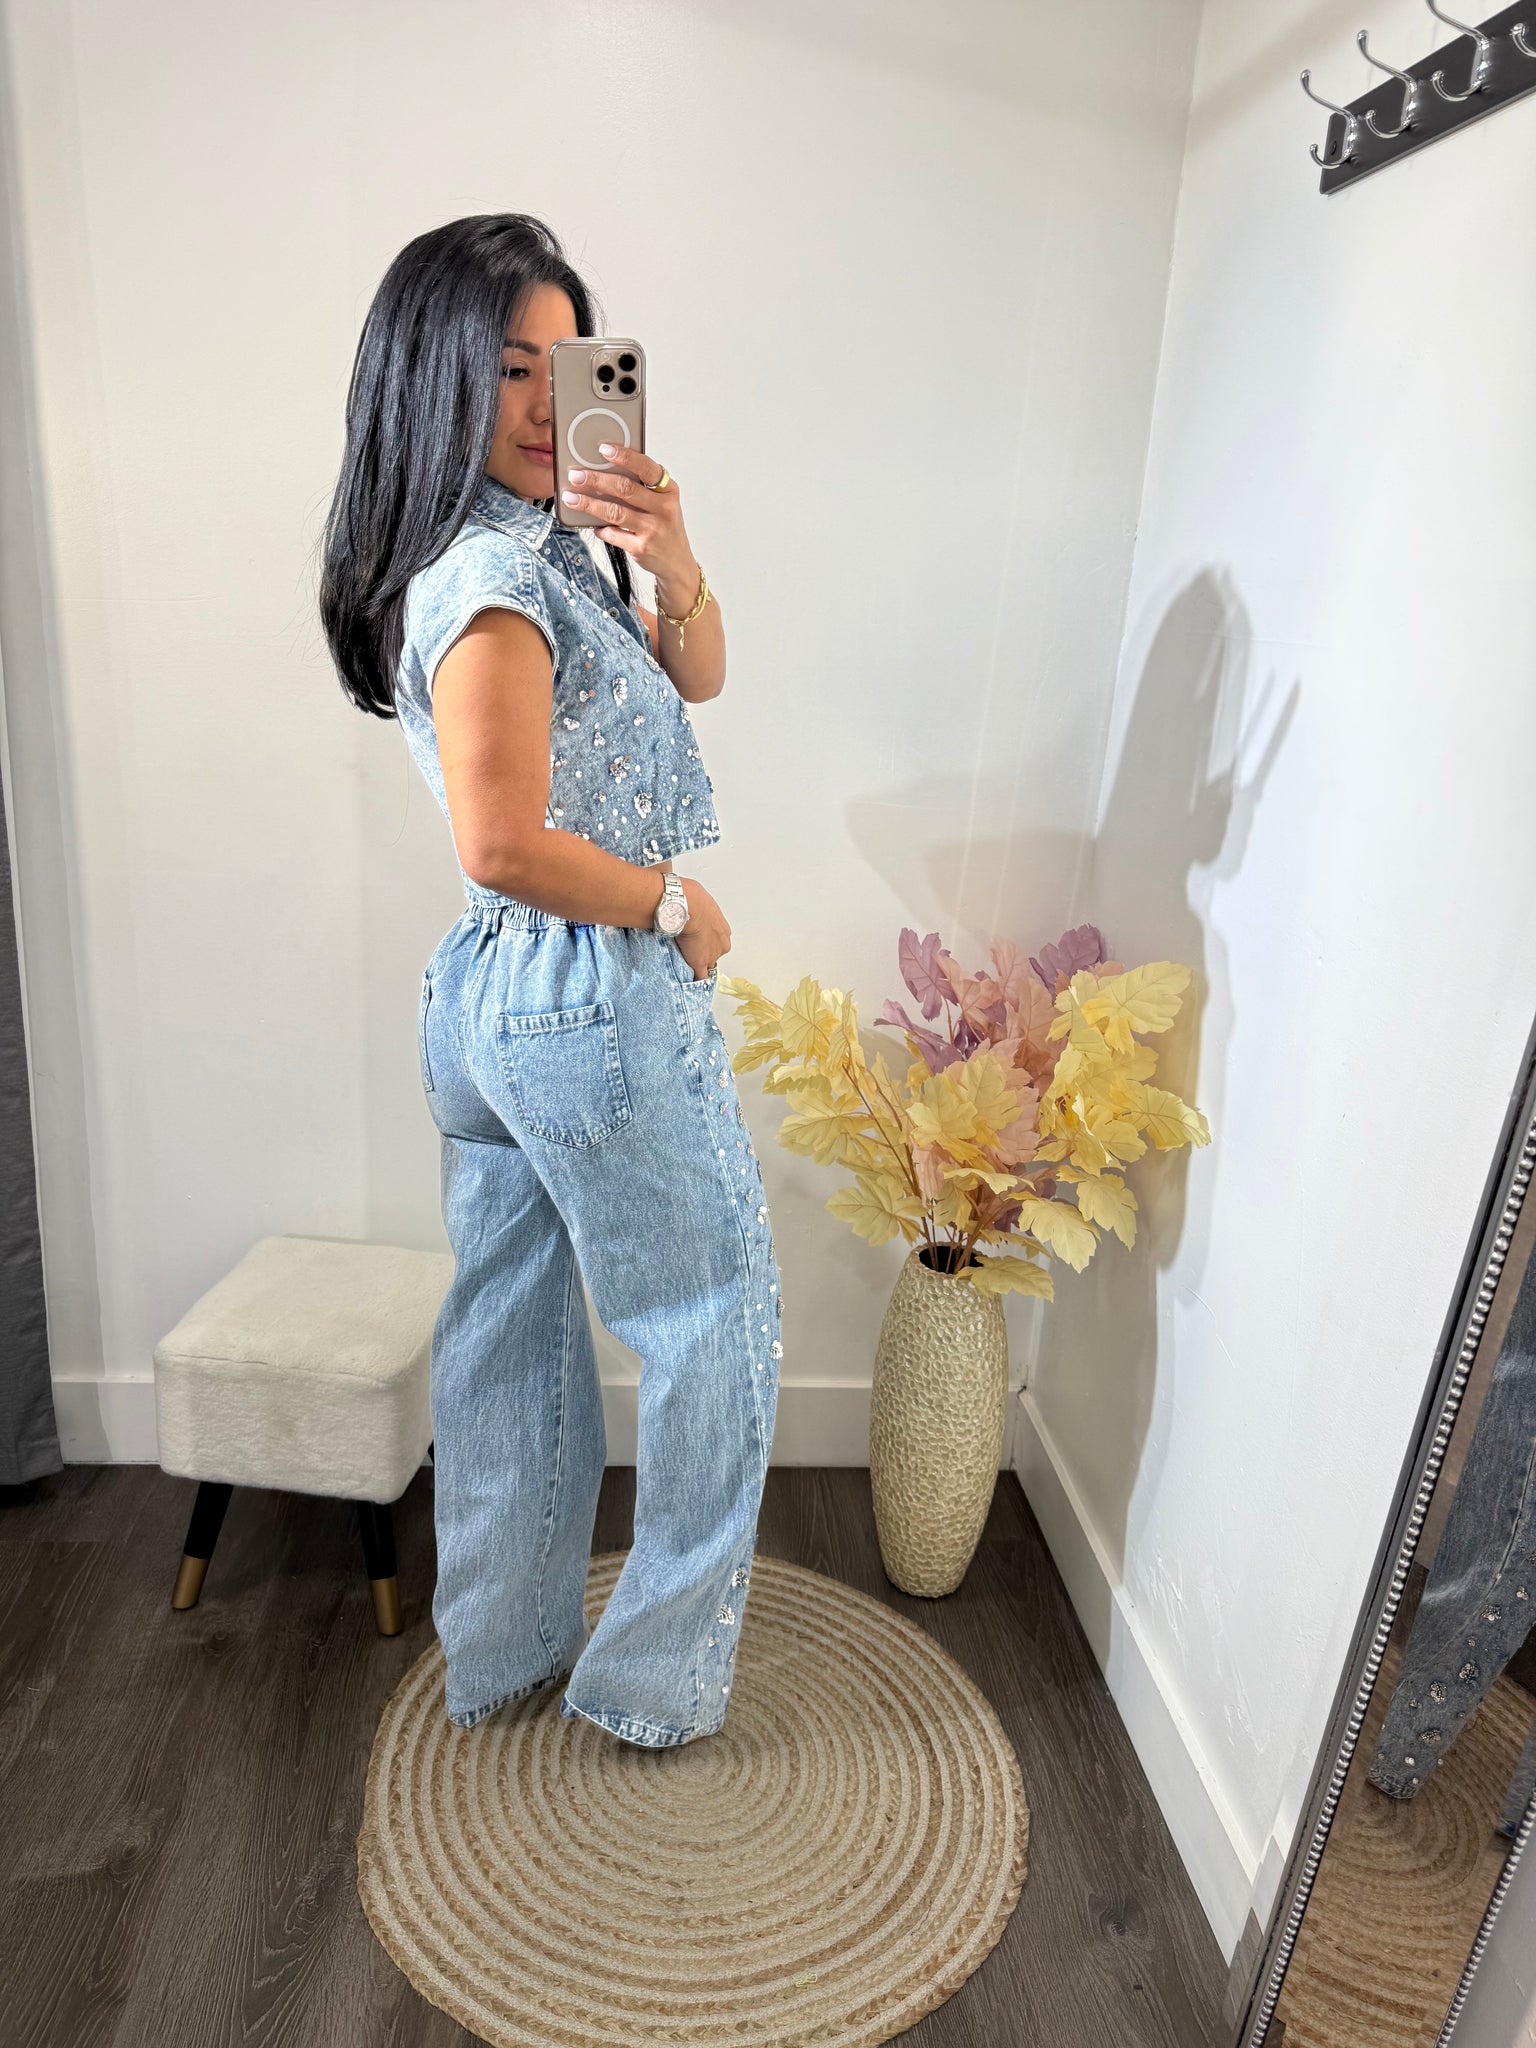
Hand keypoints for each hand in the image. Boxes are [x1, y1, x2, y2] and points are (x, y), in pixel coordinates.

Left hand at [560, 443, 699, 599]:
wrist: (676, 562)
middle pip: (625, 488)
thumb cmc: (665, 527)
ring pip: (614, 511)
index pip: (646, 467)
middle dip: (596, 480)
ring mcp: (653, 529)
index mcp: (669, 490)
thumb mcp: (662, 503)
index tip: (604, 449)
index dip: (624, 456)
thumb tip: (605, 471)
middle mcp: (663, 508)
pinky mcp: (641, 547)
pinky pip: (613, 534)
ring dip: (589, 504)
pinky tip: (592, 524)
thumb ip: (642, 488)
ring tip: (571, 497)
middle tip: (576, 475)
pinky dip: (599, 528)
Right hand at [676, 877, 729, 980]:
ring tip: (686, 965)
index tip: (697, 943)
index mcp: (723, 930)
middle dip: (703, 955)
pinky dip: (694, 981)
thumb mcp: (700, 902)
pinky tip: (689, 982)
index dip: (706, 944)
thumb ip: (699, 910)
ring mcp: (711, 955)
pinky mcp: (699, 963)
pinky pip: (699, 977)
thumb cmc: (692, 898)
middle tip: (689, 951)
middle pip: (713, 955)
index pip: (716, 942)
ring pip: (705, 966)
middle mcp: (721, 944)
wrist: (686, 906)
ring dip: (696, 966)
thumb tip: (689, 905)